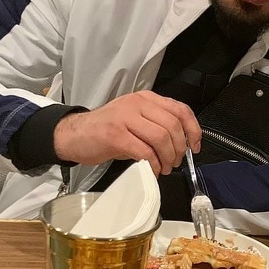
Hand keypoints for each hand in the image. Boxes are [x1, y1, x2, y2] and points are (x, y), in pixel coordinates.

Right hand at [53, 91, 200, 175]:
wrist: (74, 133)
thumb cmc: (107, 129)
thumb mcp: (135, 119)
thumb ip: (157, 124)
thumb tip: (181, 143)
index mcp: (146, 98)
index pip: (180, 109)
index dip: (193, 129)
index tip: (194, 146)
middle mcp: (138, 103)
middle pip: (173, 125)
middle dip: (179, 149)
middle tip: (175, 162)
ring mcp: (126, 117)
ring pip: (161, 138)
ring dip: (167, 158)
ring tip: (164, 168)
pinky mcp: (116, 135)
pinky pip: (145, 152)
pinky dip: (153, 165)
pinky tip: (152, 170)